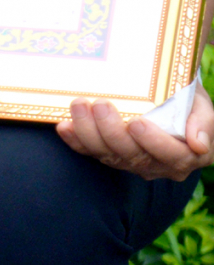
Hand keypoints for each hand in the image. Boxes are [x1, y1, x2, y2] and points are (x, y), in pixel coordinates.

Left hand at [57, 87, 213, 182]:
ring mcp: (130, 162)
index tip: (137, 122)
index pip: (171, 155)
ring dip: (89, 132)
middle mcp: (156, 164)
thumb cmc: (187, 102)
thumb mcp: (201, 106)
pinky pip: (90, 152)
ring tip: (80, 105)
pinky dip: (75, 141)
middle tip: (100, 104)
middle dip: (112, 130)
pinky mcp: (109, 154)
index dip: (153, 142)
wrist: (169, 99)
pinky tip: (64, 126)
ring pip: (107, 154)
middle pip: (132, 155)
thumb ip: (203, 123)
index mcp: (184, 156)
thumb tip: (198, 144)